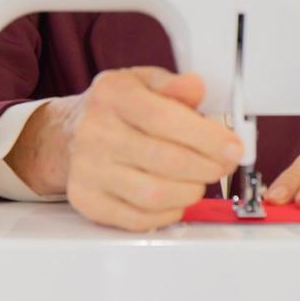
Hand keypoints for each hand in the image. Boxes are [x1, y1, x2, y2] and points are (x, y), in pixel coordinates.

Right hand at [62, 67, 242, 231]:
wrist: (66, 134)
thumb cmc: (113, 109)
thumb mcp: (141, 81)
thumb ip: (173, 85)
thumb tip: (196, 87)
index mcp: (113, 95)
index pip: (166, 118)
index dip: (207, 137)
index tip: (233, 147)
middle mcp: (95, 132)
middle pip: (165, 160)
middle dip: (207, 167)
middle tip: (222, 165)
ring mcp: (89, 169)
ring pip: (153, 194)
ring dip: (190, 192)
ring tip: (199, 182)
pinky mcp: (87, 200)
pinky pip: (137, 218)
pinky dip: (167, 213)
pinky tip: (176, 199)